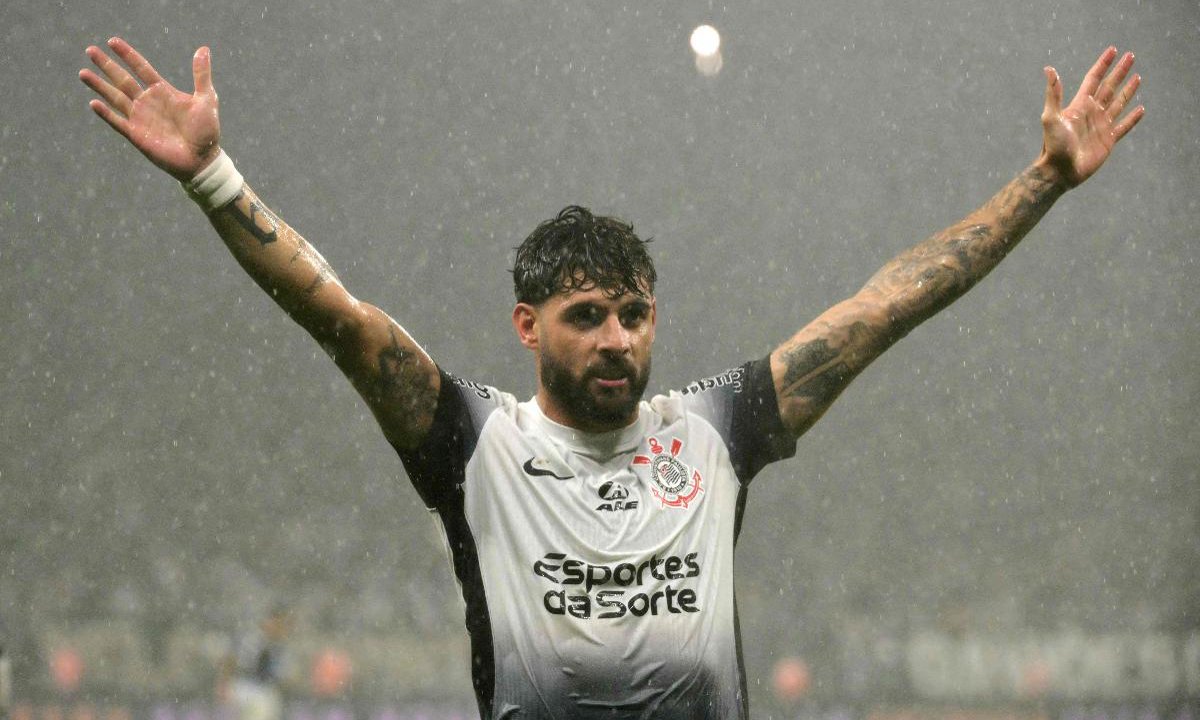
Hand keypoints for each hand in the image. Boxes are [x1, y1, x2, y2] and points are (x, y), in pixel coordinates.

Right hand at [80, 37, 221, 180]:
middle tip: (90, 50)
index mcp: (162, 91)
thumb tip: (204, 48)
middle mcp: (148, 102)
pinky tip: (93, 103)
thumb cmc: (207, 131)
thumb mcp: (206, 99)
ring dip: (99, 86)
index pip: (141, 68)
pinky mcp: (136, 135)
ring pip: (115, 97)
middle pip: (122, 79)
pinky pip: (118, 122)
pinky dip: (106, 113)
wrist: (202, 160)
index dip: (127, 55)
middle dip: (106, 65)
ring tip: (83, 73)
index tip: (112, 41)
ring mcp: (140, 118)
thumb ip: (201, 75)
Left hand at [1039, 46, 1144, 187]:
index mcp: (1079, 105)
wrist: (1059, 171)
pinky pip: (1124, 126)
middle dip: (1119, 71)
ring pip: (1118, 103)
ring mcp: (1101, 125)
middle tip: (1130, 56)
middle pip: (1109, 87)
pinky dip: (1133, 118)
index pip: (1094, 79)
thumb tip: (1049, 69)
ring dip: (1128, 90)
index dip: (1103, 64)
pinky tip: (1141, 109)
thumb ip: (1053, 94)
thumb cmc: (1053, 145)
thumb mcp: (1050, 117)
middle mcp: (1092, 112)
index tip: (1113, 50)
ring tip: (1138, 77)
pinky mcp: (1108, 140)